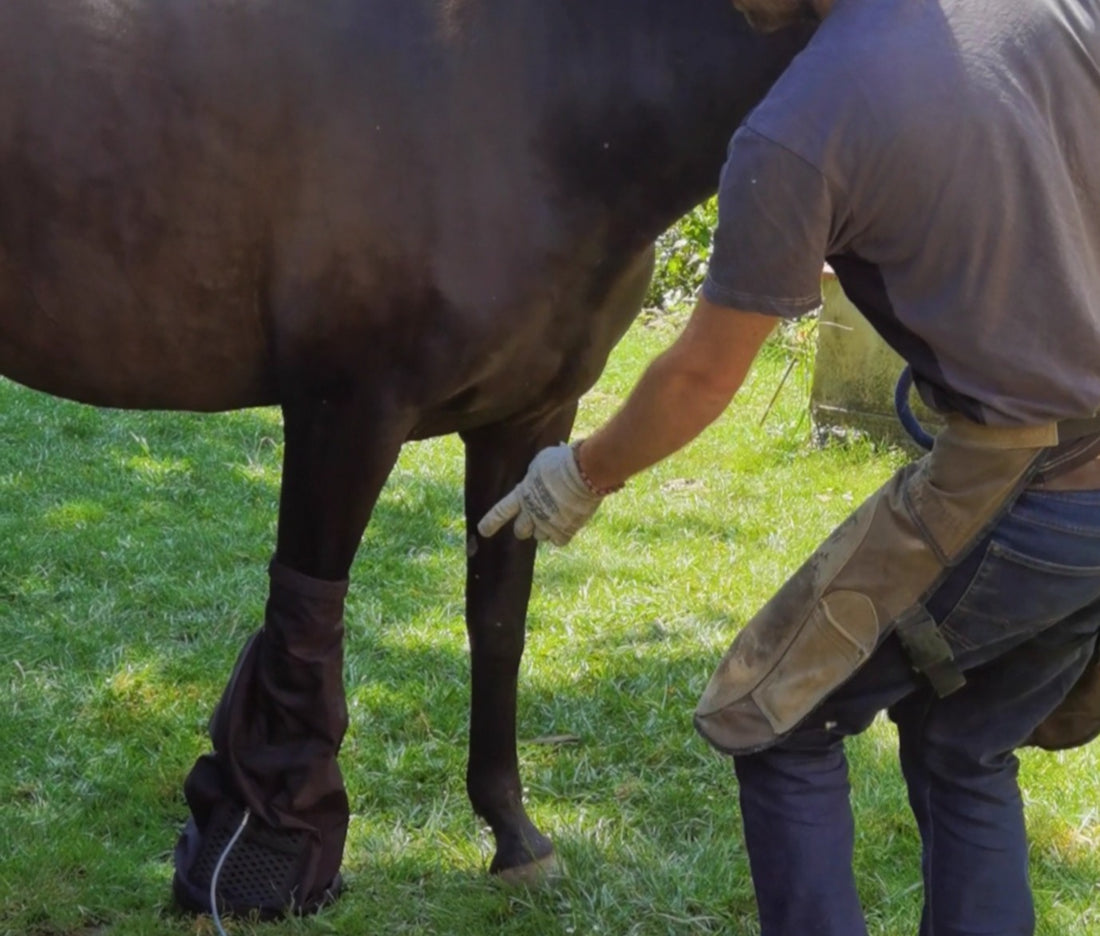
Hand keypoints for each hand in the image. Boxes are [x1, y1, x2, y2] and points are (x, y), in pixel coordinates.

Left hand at [477, 443, 604, 545]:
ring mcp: (549, 523)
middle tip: (533, 519)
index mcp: (523, 494)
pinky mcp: (566, 530)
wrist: (585, 472)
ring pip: (540, 537)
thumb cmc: (563, 461)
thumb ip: (536, 471)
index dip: (491, 522)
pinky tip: (566, 524)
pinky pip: (559, 541)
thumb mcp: (542, 460)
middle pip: (521, 531)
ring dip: (545, 529)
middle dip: (524, 527)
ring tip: (555, 516)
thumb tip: (541, 465)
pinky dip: (561, 534)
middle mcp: (532, 512)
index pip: (501, 511)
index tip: (483, 531)